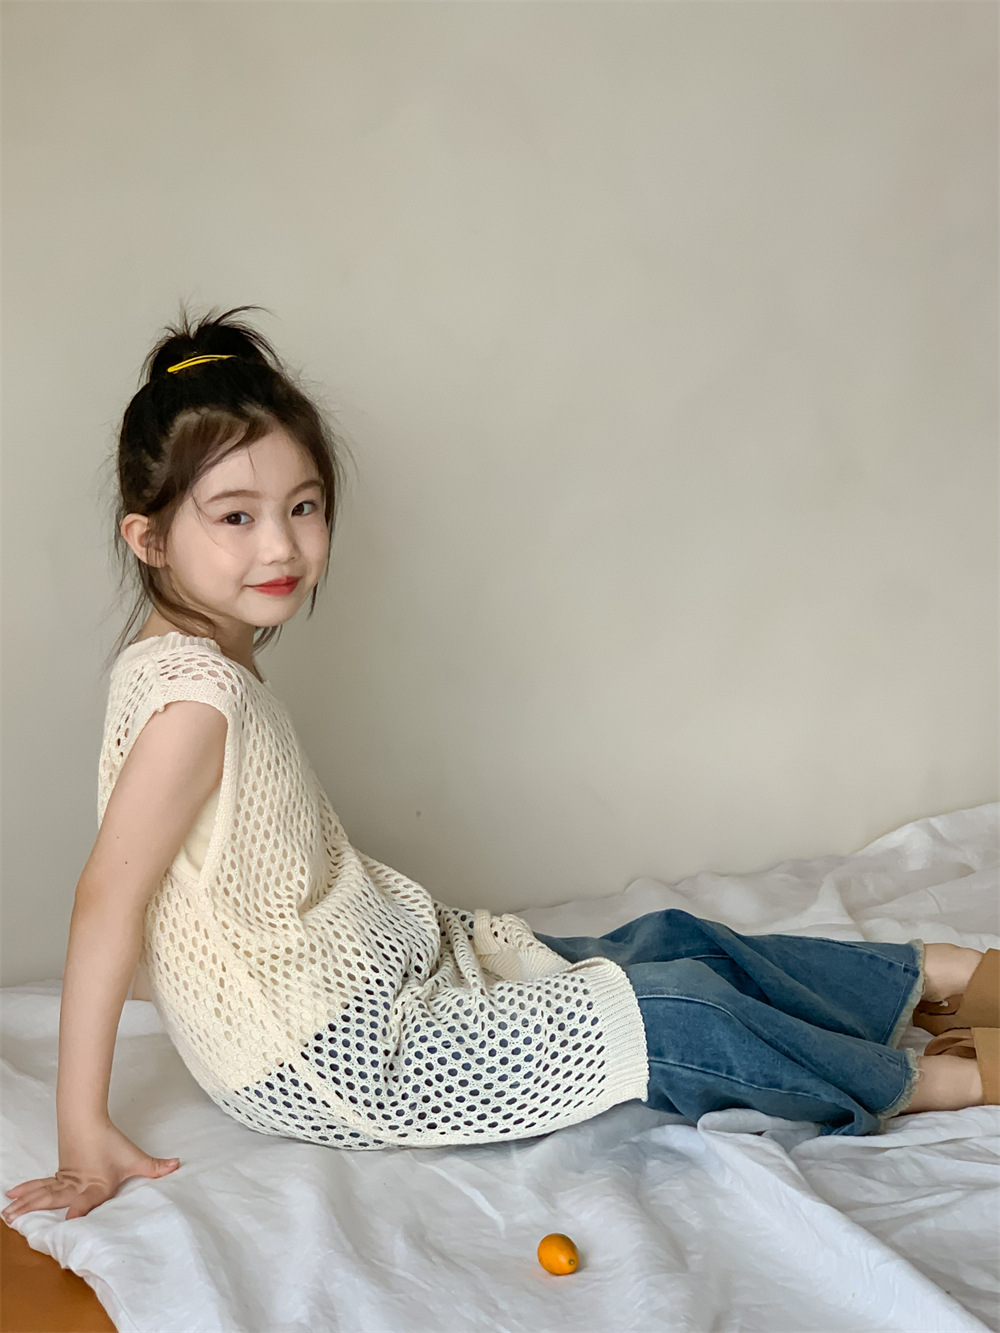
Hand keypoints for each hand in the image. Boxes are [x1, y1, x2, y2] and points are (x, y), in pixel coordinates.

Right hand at [1, 1122, 179, 1223]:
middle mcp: (76, 1186)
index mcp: (95, 1186)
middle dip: (35, 1210)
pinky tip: (12, 1196)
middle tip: (14, 1219)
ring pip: (42, 1193)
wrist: (88, 1121)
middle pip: (53, 1198)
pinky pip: (40, 1186)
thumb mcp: (134, 1157)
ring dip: (24, 1202)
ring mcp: (64, 1181)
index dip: (80, 1209)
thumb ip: (154, 1166)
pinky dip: (26, 1191)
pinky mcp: (58, 1175)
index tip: (71, 1217)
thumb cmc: (110, 1142)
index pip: (87, 1199)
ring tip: (6, 1213)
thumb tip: (176, 1165)